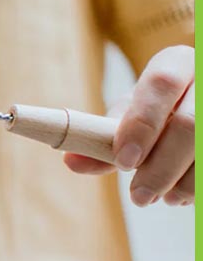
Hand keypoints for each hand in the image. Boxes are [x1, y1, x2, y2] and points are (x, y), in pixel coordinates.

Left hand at [64, 46, 193, 206]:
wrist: (194, 104)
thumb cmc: (157, 112)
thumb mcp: (130, 117)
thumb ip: (101, 139)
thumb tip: (71, 161)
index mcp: (177, 62)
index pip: (161, 84)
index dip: (142, 124)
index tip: (124, 161)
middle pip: (190, 123)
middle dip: (161, 167)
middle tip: (139, 197)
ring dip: (185, 183)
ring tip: (164, 198)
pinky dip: (197, 186)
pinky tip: (183, 195)